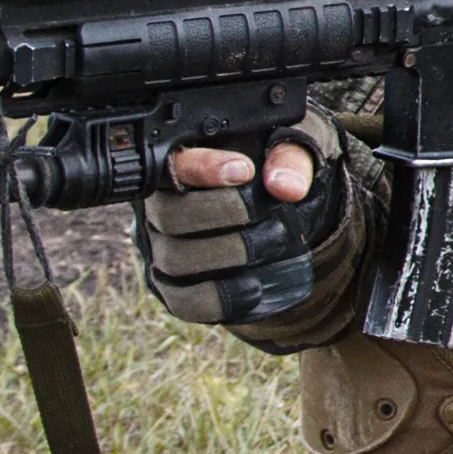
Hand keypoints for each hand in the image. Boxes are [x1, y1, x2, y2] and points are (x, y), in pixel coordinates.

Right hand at [140, 140, 333, 329]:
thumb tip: (287, 187)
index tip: (245, 171)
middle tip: (271, 213)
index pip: (173, 163)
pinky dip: (218, 299)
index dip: (203, 168)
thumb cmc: (276, 175)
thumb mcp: (292, 153)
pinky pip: (182, 300)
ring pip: (174, 260)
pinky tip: (254, 289)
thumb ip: (291, 158)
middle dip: (222, 215)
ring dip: (227, 256)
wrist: (282, 217)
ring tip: (272, 244)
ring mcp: (163, 251)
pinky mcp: (174, 288)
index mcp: (181, 166)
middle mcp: (160, 208)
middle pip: (170, 215)